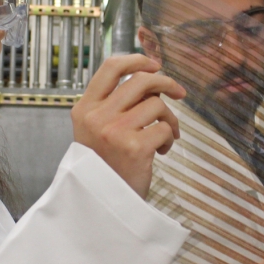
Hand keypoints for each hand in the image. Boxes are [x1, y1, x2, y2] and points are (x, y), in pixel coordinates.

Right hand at [72, 54, 185, 197]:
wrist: (100, 204)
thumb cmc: (103, 166)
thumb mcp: (95, 130)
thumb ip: (113, 104)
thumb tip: (149, 77)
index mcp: (84, 108)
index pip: (111, 67)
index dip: (137, 59)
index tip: (155, 64)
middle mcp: (97, 117)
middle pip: (141, 80)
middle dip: (166, 82)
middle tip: (178, 93)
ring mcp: (115, 132)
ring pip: (157, 104)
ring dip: (169, 118)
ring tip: (165, 135)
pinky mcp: (135, 148)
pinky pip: (165, 128)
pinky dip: (169, 138)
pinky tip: (161, 151)